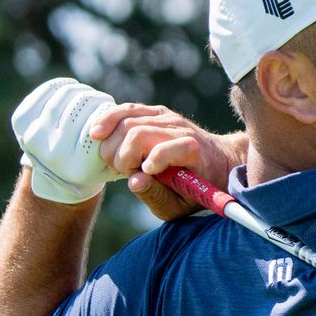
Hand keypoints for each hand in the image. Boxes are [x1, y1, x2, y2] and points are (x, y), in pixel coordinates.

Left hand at [11, 78, 124, 203]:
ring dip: (82, 91)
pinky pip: (48, 90)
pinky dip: (62, 86)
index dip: (109, 111)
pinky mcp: (21, 122)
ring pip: (66, 94)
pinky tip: (71, 91)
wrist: (55, 177)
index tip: (115, 111)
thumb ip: (121, 145)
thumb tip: (132, 124)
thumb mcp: (113, 164)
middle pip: (83, 104)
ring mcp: (34, 136)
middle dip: (97, 99)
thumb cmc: (92, 167)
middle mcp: (53, 153)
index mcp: (77, 166)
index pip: (99, 123)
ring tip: (89, 97)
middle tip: (103, 102)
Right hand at [90, 103, 247, 220]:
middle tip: (124, 173)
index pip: (161, 150)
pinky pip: (127, 109)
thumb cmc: (196, 189)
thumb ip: (156, 195)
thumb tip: (134, 181)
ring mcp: (168, 117)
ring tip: (116, 162)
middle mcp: (180, 129)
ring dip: (112, 143)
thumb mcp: (180, 205)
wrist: (218, 163)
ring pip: (127, 120)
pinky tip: (97, 134)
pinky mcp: (156, 112)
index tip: (139, 178)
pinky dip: (108, 120)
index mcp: (191, 151)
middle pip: (136, 134)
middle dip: (121, 157)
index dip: (144, 164)